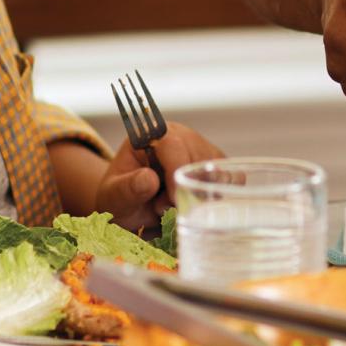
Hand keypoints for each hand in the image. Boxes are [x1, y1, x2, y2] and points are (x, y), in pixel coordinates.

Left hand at [95, 122, 221, 233]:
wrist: (131, 210)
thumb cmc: (120, 199)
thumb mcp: (114, 197)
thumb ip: (128, 188)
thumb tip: (149, 178)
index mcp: (150, 135)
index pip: (173, 144)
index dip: (176, 170)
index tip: (173, 200)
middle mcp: (179, 135)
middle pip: (199, 158)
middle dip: (187, 190)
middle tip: (164, 210)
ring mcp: (200, 148)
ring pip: (217, 170)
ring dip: (203, 195)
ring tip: (176, 209)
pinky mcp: (215, 165)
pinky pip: (231, 178)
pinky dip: (219, 196)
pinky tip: (198, 207)